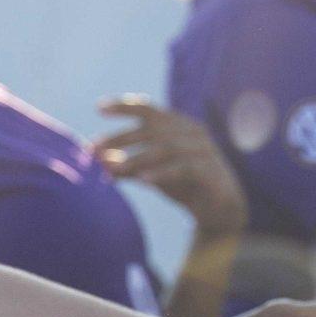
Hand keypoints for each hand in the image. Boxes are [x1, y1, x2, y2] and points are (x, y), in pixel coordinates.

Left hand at [94, 99, 248, 239]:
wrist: (221, 210)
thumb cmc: (185, 186)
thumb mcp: (152, 173)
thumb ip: (128, 166)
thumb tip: (96, 163)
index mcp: (178, 125)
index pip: (149, 108)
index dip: (124, 106)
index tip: (99, 108)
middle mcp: (192, 132)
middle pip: (152, 129)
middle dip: (121, 138)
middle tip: (94, 150)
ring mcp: (204, 150)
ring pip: (166, 148)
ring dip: (136, 157)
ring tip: (113, 169)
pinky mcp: (210, 171)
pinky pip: (184, 168)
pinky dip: (162, 173)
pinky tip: (143, 181)